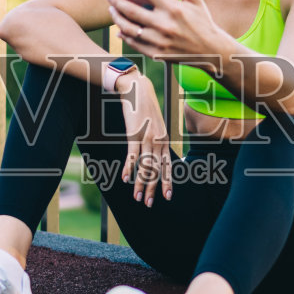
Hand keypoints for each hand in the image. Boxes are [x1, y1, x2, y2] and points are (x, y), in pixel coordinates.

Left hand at [106, 0, 219, 65]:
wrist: (211, 51)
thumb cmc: (203, 22)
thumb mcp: (195, 0)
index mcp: (173, 8)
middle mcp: (164, 25)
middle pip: (132, 11)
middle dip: (116, 1)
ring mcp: (159, 41)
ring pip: (129, 29)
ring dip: (117, 18)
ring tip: (112, 10)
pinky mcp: (157, 54)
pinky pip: (135, 43)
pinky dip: (125, 36)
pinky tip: (120, 29)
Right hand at [114, 73, 172, 205]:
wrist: (138, 89)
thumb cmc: (145, 108)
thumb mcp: (156, 125)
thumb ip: (157, 139)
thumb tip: (156, 154)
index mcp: (164, 140)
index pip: (168, 166)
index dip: (167, 182)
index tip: (167, 197)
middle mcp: (158, 141)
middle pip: (156, 170)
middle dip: (153, 188)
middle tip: (149, 204)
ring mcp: (146, 138)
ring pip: (144, 166)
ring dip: (140, 184)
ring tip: (137, 198)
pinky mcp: (134, 134)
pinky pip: (132, 155)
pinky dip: (129, 168)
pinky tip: (125, 179)